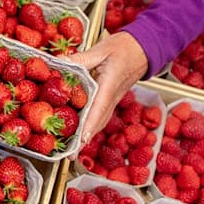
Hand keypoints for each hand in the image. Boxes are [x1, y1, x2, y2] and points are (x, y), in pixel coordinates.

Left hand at [64, 32, 148, 146]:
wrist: (144, 48)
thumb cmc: (124, 47)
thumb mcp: (101, 49)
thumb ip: (80, 58)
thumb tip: (59, 63)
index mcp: (110, 84)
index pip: (100, 107)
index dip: (90, 124)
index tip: (82, 139)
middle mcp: (113, 96)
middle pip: (98, 122)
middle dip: (85, 140)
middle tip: (70, 156)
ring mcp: (113, 100)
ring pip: (99, 122)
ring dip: (87, 138)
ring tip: (72, 152)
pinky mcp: (111, 99)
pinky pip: (100, 116)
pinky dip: (90, 127)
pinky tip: (80, 135)